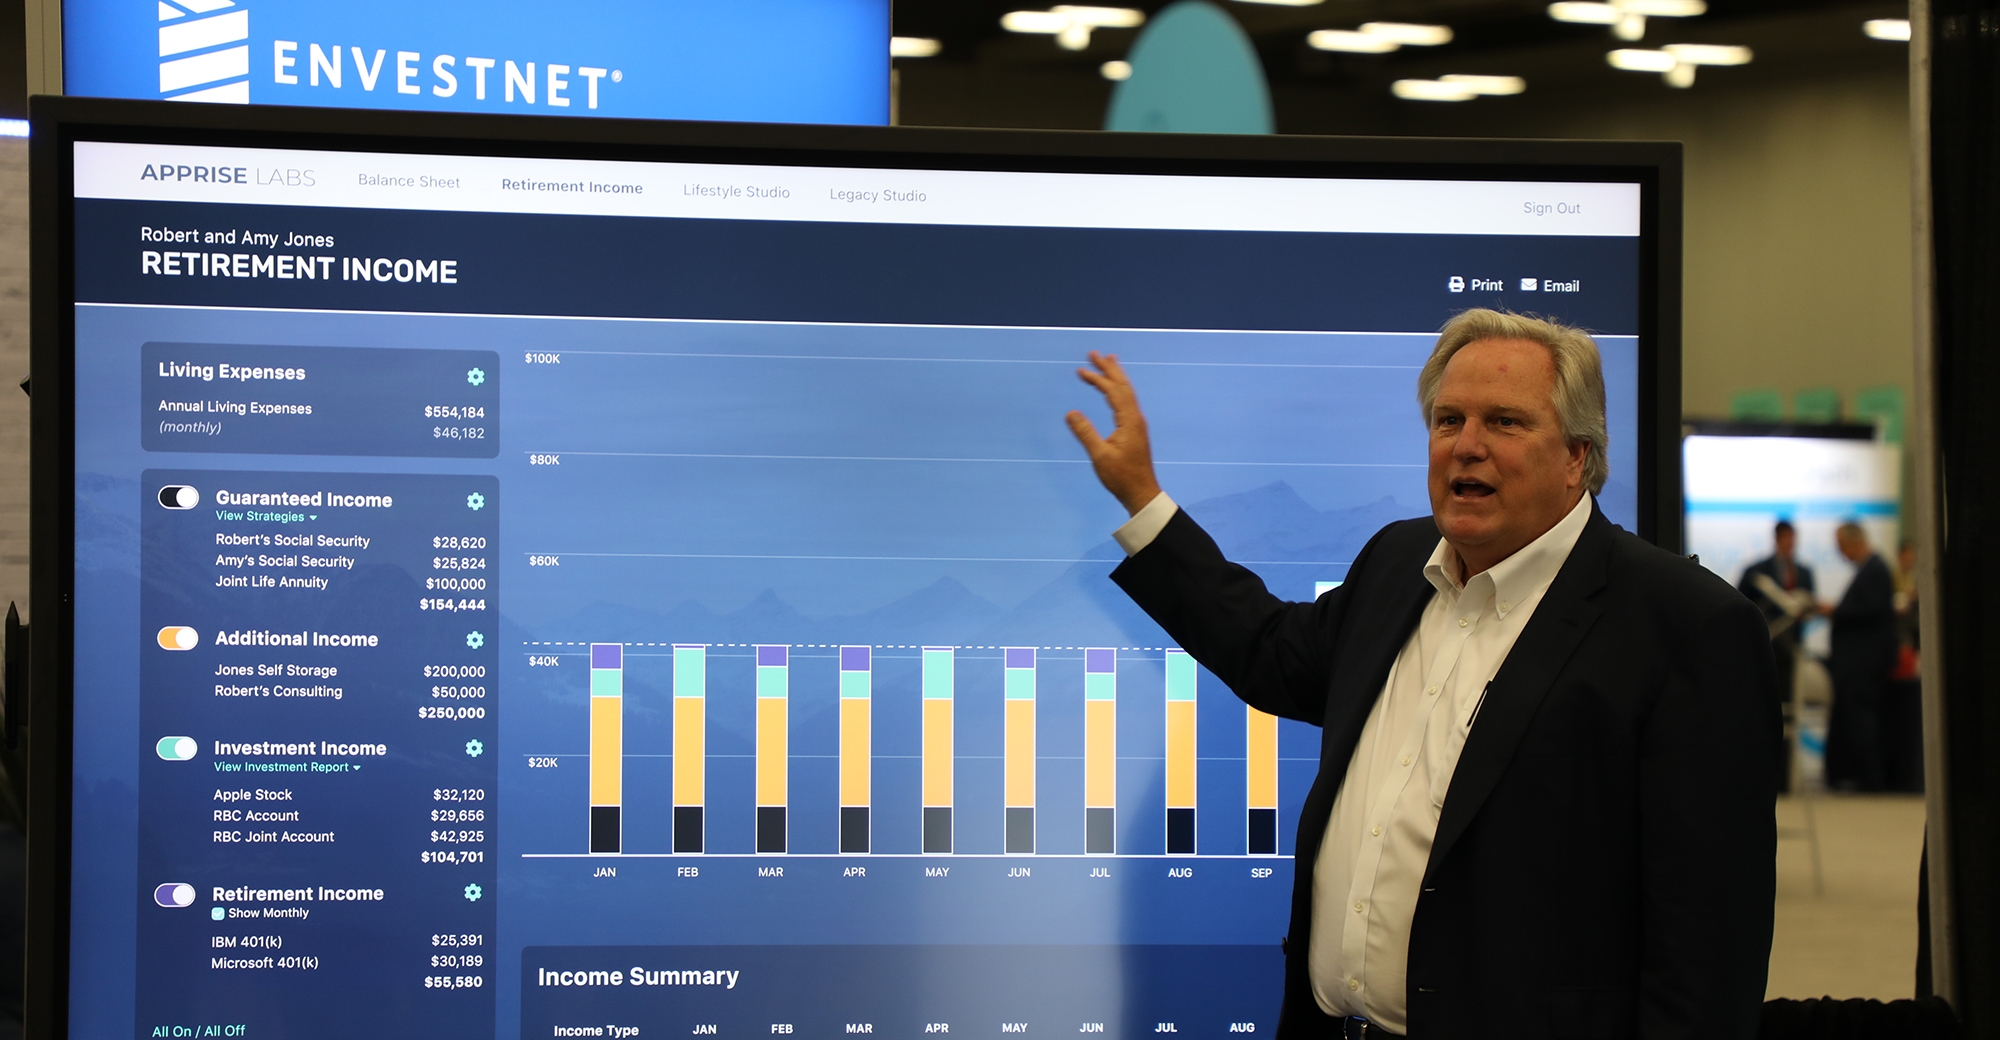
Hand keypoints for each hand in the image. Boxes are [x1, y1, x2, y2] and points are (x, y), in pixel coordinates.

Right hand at [1066, 351, 1162, 515]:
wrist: (1141, 492)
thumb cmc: (1121, 477)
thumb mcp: (1100, 456)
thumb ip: (1085, 433)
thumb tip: (1071, 413)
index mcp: (1129, 421)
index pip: (1113, 392)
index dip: (1097, 379)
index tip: (1081, 371)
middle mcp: (1136, 418)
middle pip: (1123, 386)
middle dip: (1109, 368)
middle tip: (1094, 353)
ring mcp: (1137, 423)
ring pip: (1127, 392)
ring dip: (1116, 376)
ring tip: (1108, 361)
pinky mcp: (1135, 430)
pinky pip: (1127, 401)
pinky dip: (1119, 389)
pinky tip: (1115, 390)